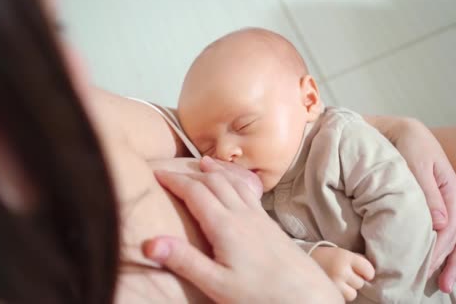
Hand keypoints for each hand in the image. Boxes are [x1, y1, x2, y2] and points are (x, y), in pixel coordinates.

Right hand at [142, 156, 342, 303]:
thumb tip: (149, 243)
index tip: (155, 174)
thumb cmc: (260, 295)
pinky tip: (236, 185)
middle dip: (189, 173)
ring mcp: (258, 217)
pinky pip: (249, 191)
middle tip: (171, 170)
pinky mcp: (270, 223)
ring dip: (215, 171)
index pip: (194, 192)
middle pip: (213, 182)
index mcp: (225, 226)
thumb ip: (184, 261)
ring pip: (233, 182)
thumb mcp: (216, 284)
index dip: (173, 180)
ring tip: (203, 163)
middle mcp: (242, 214)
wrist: (306, 296)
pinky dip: (234, 179)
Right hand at [311, 247, 374, 301]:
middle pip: (360, 283)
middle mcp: (340, 270)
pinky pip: (343, 298)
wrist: (303, 260)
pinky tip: (334, 286)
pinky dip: (340, 295)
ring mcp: (334, 283)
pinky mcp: (329, 292)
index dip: (368, 272)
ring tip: (338, 281)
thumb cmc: (328, 257)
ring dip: (348, 290)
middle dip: (354, 280)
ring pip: (353, 294)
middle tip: (344, 274)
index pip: (369, 270)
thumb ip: (358, 261)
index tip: (363, 272)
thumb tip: (372, 274)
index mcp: (345, 256)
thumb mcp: (342, 253)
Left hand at [387, 118, 455, 291]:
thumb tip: (440, 223)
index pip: (451, 227)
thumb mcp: (416, 163)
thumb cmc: (407, 145)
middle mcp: (454, 201)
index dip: (440, 249)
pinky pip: (455, 231)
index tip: (427, 266)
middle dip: (451, 262)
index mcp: (452, 191)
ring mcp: (449, 205)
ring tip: (446, 283)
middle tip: (440, 284)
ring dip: (454, 261)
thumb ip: (428, 192)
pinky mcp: (440, 206)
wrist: (403, 132)